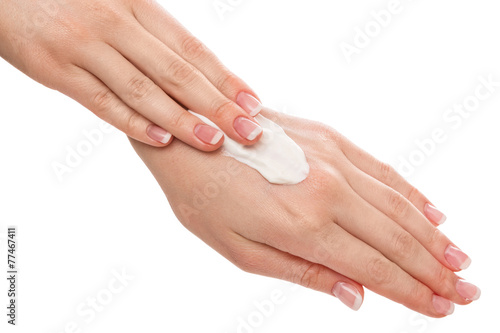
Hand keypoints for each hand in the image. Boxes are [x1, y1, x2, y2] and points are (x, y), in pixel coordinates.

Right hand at [0, 0, 262, 149]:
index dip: (226, 78)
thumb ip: (155, 38)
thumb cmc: (76, 2)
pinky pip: (101, 101)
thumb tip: (198, 76)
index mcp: (139, 7)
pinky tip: (161, 140)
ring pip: (143, 90)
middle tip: (249, 132)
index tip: (253, 104)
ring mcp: (85, 47)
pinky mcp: (56, 69)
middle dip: (217, 105)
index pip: (193, 49)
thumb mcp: (120, 7)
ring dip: (182, 119)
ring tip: (213, 142)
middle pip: (177, 72)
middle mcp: (116, 25)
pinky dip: (133, 123)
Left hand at [129, 108, 479, 315]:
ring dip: (432, 236)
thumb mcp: (243, 251)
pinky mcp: (329, 138)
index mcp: (303, 225)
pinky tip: (431, 211)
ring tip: (458, 259)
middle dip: (433, 269)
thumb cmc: (205, 200)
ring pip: (397, 205)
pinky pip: (381, 170)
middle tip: (465, 291)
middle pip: (395, 238)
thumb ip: (304, 272)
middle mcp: (327, 190)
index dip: (412, 292)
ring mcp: (332, 159)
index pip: (374, 268)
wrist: (190, 136)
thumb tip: (356, 295)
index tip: (442, 308)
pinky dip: (411, 194)